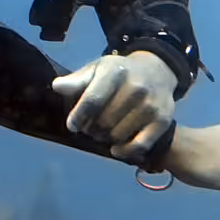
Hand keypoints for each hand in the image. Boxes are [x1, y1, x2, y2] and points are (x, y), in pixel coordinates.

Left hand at [52, 51, 177, 158]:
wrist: (156, 71)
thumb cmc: (119, 72)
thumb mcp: (97, 69)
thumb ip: (77, 80)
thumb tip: (56, 87)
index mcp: (114, 71)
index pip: (92, 99)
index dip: (79, 115)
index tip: (72, 125)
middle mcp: (135, 88)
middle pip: (104, 120)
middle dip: (90, 128)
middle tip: (87, 128)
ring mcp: (150, 105)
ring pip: (118, 135)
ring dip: (105, 139)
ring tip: (101, 133)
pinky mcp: (163, 121)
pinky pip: (140, 145)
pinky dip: (125, 151)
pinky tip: (115, 149)